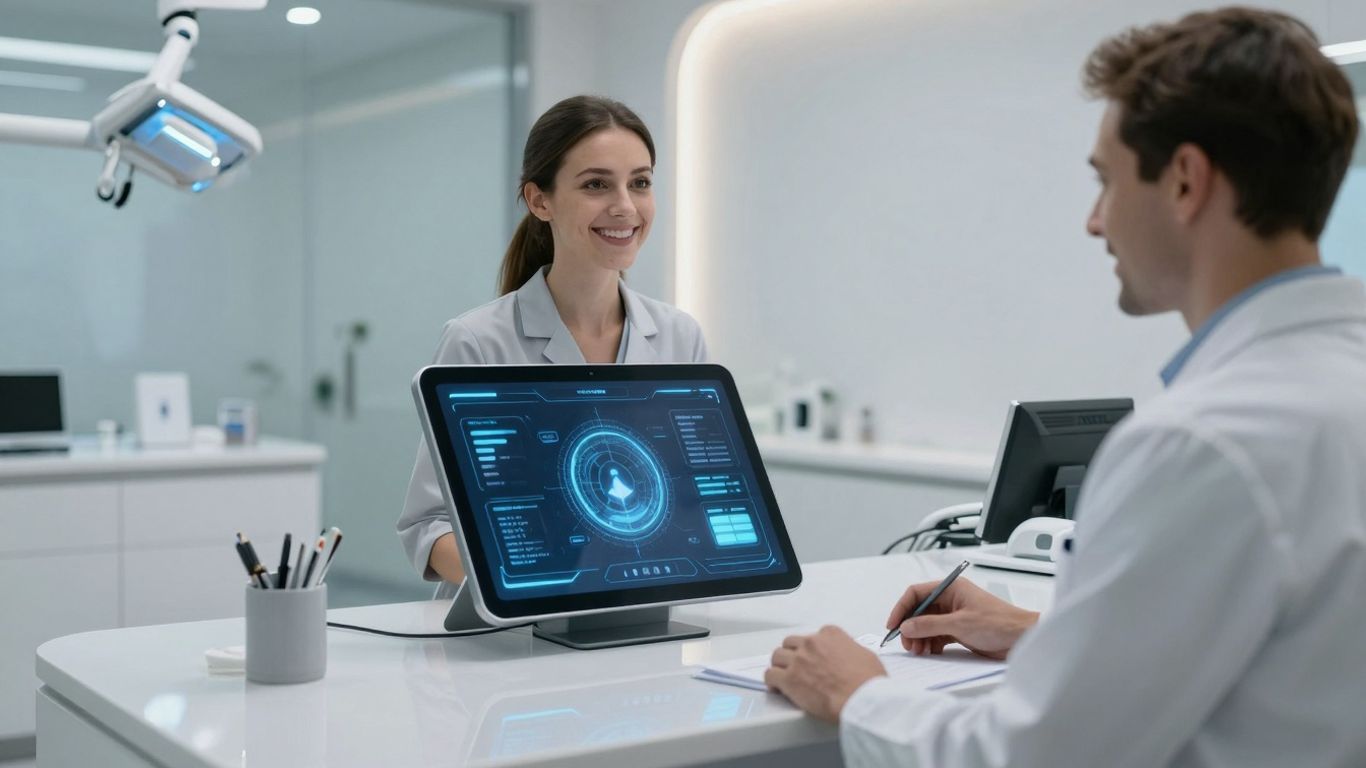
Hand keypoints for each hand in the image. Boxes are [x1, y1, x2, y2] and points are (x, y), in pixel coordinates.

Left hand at [764, 626, 886, 722]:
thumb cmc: (867, 683)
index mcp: (830, 635)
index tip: (813, 657)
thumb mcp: (865, 656)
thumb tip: (848, 658)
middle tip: (795, 665)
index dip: (812, 649)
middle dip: (792, 654)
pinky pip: (770, 675)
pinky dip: (772, 681)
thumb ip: (850, 651)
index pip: (814, 636)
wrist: (861, 700)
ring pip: (777, 656)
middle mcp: (812, 643)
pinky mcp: (789, 680)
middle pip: (791, 643)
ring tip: (783, 675)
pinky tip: (776, 687)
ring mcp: (798, 660)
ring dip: (780, 666)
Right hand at [886, 578, 1037, 659]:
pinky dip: (931, 644)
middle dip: (910, 627)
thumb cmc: (999, 623)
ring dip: (920, 638)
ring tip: (918, 651)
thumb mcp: (960, 623)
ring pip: (927, 625)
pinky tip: (930, 652)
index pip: (916, 593)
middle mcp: (950, 599)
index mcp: (950, 588)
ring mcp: (954, 615)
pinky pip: (937, 635)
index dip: (901, 608)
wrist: (1022, 638)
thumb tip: (907, 626)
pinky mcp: (959, 630)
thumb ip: (930, 625)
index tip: (893, 625)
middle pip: (919, 611)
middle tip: (907, 644)